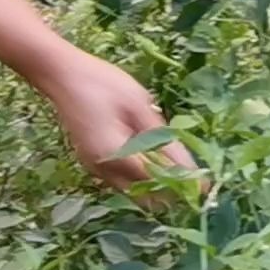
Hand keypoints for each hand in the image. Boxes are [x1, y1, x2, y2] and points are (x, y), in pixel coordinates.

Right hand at [31, 45, 195, 189]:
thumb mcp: (139, 104)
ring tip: (180, 166)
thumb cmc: (103, 83)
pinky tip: (155, 157)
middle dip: (171, 190)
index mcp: (114, 156)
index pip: (156, 181)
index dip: (183, 184)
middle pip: (145, 195)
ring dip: (156, 183)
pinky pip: (122, 179)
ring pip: (133, 190)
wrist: (63, 75)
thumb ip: (162, 137)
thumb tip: (187, 165)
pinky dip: (141, 174)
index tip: (207, 186)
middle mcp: (102, 170)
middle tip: (196, 178)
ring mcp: (94, 168)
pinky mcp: (92, 162)